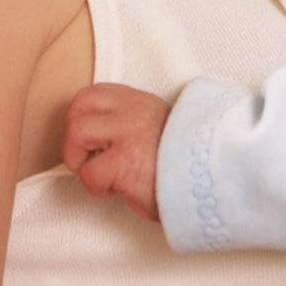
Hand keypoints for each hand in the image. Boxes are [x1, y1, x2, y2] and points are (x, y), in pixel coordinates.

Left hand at [63, 82, 170, 222]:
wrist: (212, 179)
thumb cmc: (183, 164)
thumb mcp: (160, 129)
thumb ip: (133, 124)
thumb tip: (100, 141)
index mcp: (140, 102)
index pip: (94, 93)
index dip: (82, 117)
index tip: (92, 141)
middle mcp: (132, 111)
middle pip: (78, 105)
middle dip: (74, 136)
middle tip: (87, 159)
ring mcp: (127, 133)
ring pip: (77, 132)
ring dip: (80, 160)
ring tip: (100, 176)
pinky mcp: (124, 163)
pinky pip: (90, 173)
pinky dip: (96, 187)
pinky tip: (116, 192)